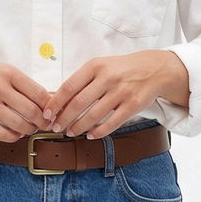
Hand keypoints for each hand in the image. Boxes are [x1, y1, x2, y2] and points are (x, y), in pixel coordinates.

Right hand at [0, 57, 54, 142]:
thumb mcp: (3, 70)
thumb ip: (23, 84)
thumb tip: (46, 100)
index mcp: (9, 73)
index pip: (39, 93)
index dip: (50, 106)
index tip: (51, 111)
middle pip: (32, 111)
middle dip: (43, 121)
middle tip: (45, 124)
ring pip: (19, 124)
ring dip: (30, 130)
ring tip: (31, 128)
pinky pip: (2, 134)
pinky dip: (14, 136)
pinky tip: (16, 133)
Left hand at [44, 50, 188, 137]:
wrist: (153, 68)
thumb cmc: (121, 69)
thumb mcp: (101, 66)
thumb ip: (82, 81)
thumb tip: (58, 101)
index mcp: (95, 66)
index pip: (69, 86)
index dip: (55, 103)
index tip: (46, 114)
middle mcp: (107, 78)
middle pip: (79, 103)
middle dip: (64, 118)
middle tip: (56, 127)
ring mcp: (121, 92)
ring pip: (94, 115)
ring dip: (79, 127)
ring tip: (70, 133)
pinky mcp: (132, 105)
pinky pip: (112, 123)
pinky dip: (99, 132)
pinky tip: (90, 135)